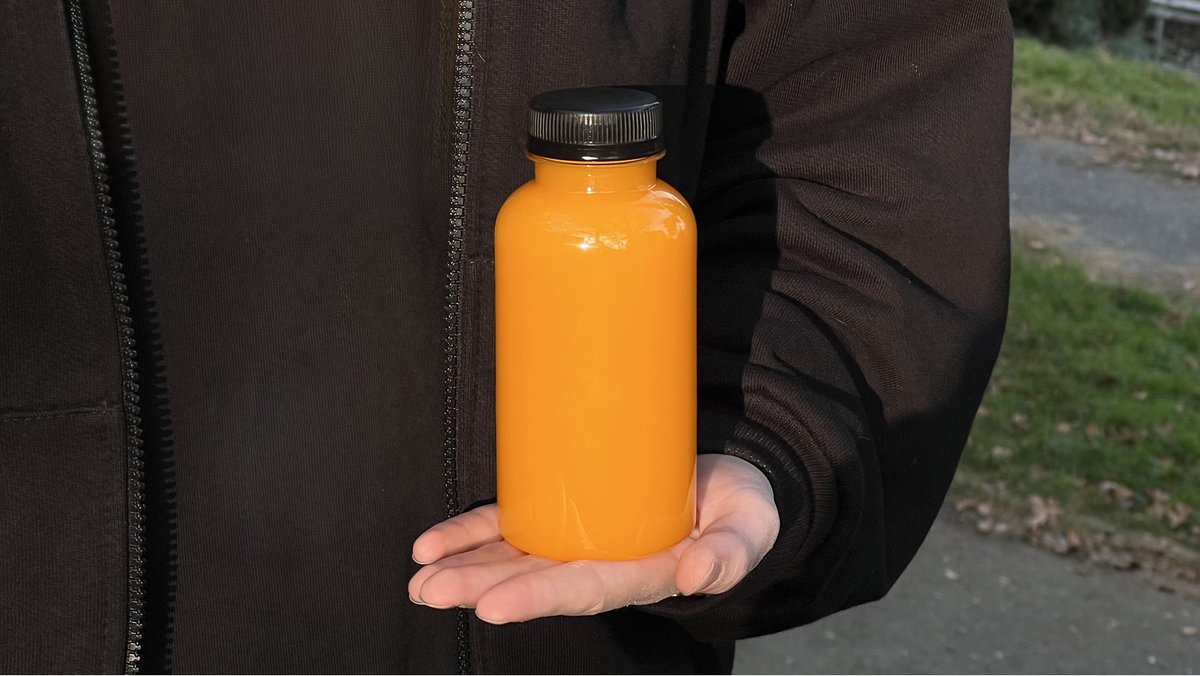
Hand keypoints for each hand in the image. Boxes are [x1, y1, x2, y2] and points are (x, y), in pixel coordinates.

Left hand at [408, 454, 779, 623]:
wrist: (727, 487)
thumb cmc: (741, 509)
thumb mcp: (750, 527)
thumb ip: (731, 552)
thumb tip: (698, 576)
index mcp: (644, 573)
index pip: (585, 590)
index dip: (538, 598)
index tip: (491, 607)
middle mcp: (603, 564)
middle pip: (535, 580)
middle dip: (480, 587)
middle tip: (430, 591)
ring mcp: (579, 542)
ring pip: (513, 559)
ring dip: (465, 569)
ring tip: (419, 580)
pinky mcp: (566, 514)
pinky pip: (511, 528)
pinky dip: (472, 535)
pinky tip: (434, 546)